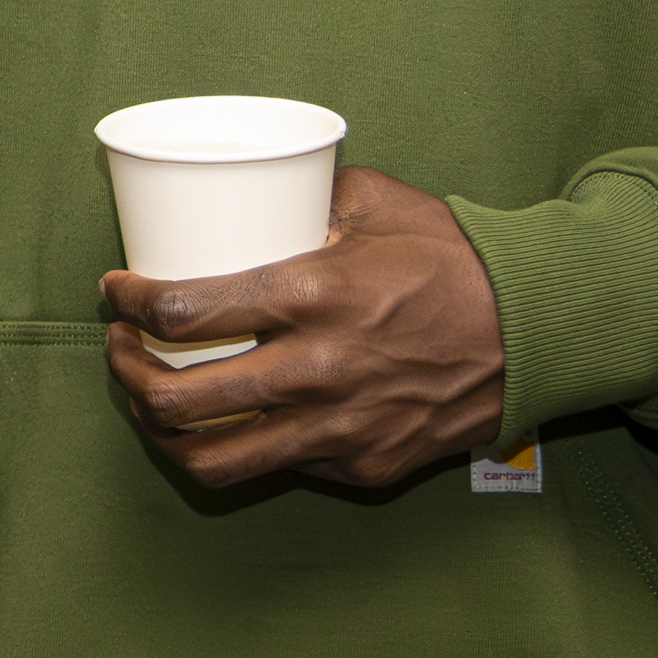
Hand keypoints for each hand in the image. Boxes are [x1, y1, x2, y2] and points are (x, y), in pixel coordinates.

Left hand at [101, 167, 510, 488]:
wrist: (541, 332)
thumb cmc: (457, 259)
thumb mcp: (377, 204)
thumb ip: (305, 196)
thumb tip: (249, 189)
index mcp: (313, 296)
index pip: (184, 311)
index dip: (130, 302)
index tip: (116, 290)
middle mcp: (318, 371)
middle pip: (177, 400)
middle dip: (125, 372)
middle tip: (120, 345)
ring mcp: (339, 430)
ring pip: (213, 459)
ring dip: (163, 430)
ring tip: (152, 398)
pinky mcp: (363, 467)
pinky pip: (277, 467)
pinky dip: (238, 445)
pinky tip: (228, 416)